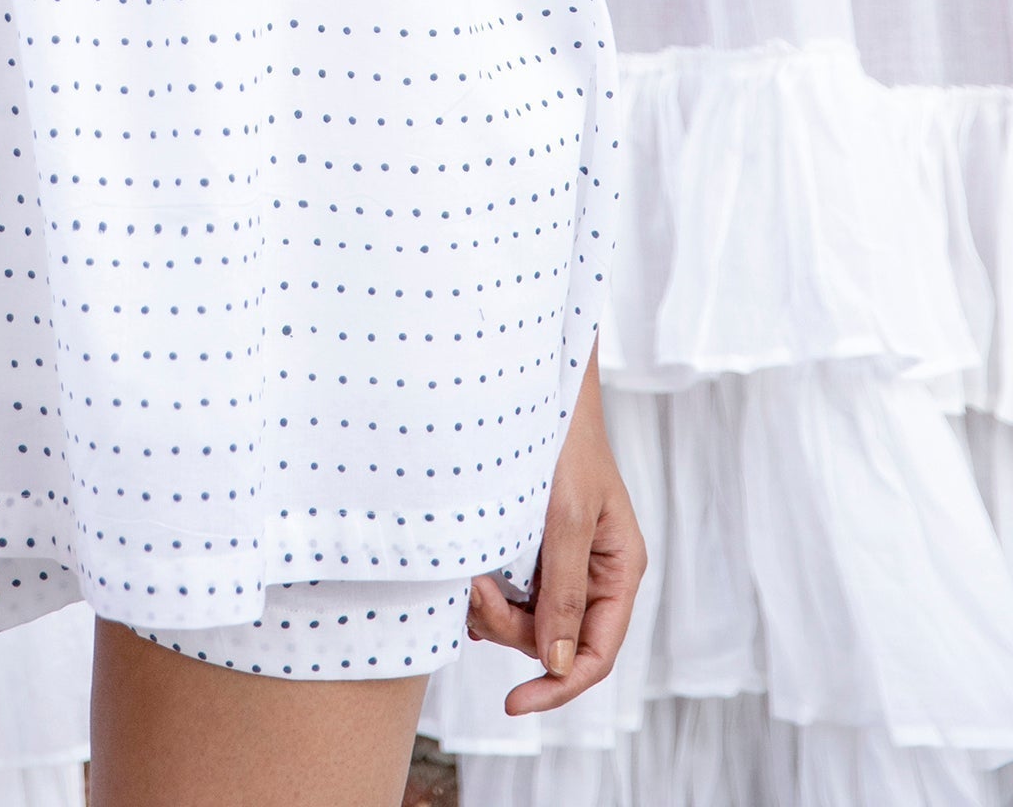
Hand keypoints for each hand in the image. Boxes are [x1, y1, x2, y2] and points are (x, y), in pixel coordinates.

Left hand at [466, 345, 645, 713]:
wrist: (533, 384)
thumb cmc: (562, 441)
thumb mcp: (565, 516)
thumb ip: (564, 591)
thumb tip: (560, 665)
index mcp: (619, 570)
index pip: (596, 653)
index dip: (560, 687)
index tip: (514, 704)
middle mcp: (593, 573)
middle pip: (555, 642)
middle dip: (512, 630)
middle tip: (476, 592)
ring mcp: (560, 562)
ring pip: (528, 621)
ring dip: (493, 609)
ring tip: (467, 574)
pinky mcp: (530, 547)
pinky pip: (510, 592)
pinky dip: (487, 591)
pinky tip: (468, 573)